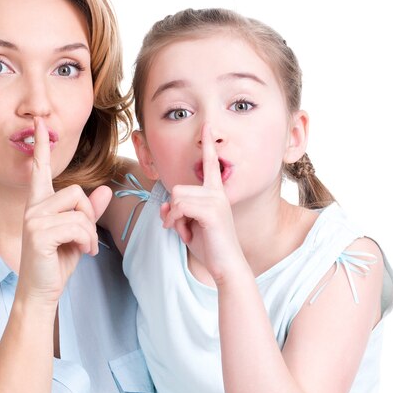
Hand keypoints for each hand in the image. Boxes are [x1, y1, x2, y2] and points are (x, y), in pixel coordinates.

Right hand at [17, 118, 111, 303]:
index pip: (40, 169)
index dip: (42, 146)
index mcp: (39, 204)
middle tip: (87, 238)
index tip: (39, 122)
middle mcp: (33, 207)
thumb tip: (106, 191)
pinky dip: (87, 241)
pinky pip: (77, 226)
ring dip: (90, 232)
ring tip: (84, 248)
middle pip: (76, 191)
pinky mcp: (38, 232)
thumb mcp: (78, 234)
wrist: (41, 292)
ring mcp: (33, 219)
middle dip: (90, 216)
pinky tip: (82, 253)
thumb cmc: (56, 262)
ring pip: (79, 209)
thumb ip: (89, 212)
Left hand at [160, 123, 242, 282]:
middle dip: (172, 210)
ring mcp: (216, 201)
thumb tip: (166, 203)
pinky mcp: (211, 211)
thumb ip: (178, 211)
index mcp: (215, 193)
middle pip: (177, 188)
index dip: (209, 145)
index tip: (208, 125)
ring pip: (176, 197)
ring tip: (182, 231)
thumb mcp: (189, 226)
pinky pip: (180, 207)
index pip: (210, 165)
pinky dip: (174, 220)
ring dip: (172, 217)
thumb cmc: (210, 247)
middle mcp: (217, 193)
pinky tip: (181, 232)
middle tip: (179, 226)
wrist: (226, 266)